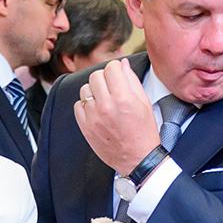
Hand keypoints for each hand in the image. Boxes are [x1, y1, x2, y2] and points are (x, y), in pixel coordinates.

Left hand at [74, 59, 159, 175]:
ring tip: (104, 100)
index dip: (116, 69)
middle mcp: (106, 106)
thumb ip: (132, 80)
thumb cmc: (144, 133)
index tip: (118, 75)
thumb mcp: (144, 103)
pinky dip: (86, 105)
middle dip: (104, 78)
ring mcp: (93, 117)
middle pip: (96, 75)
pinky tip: (97, 111)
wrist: (137, 159)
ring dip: (94, 91)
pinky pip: (78, 105)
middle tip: (112, 88)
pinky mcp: (85, 127)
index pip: (111, 67)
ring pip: (85, 89)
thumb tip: (122, 63)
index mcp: (123, 98)